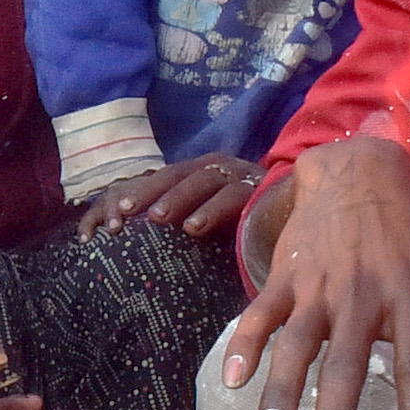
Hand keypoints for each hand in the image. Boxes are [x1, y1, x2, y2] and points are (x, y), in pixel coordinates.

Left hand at [75, 155, 256, 239]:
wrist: (293, 212)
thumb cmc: (244, 224)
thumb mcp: (210, 221)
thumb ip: (184, 224)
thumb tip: (142, 241)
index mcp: (202, 172)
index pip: (166, 176)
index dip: (141, 190)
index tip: (116, 211)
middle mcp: (220, 168)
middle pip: (180, 173)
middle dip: (151, 190)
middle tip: (125, 210)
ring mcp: (241, 175)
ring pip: (205, 180)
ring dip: (179, 197)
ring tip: (157, 218)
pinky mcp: (260, 189)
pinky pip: (233, 197)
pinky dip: (211, 210)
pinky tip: (194, 228)